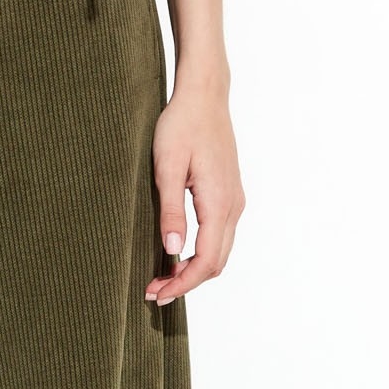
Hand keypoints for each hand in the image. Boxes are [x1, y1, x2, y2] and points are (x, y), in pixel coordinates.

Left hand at [146, 76, 244, 304]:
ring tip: (161, 275)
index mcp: (219, 202)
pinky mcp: (230, 194)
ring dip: (194, 269)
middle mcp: (233, 206)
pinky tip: (177, 252)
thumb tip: (172, 249)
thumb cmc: (181, 125)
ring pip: (220, 251)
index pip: (205, 260)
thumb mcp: (167, 167)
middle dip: (187, 282)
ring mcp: (235, 200)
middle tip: (154, 290)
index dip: (182, 283)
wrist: (204, 96)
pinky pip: (220, 236)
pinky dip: (201, 253)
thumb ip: (171, 210)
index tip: (156, 293)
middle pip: (216, 262)